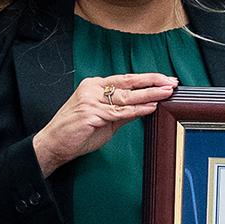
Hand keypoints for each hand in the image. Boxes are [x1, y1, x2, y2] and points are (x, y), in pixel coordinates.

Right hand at [30, 73, 176, 173]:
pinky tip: (151, 107)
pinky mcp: (91, 114)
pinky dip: (137, 109)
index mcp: (94, 86)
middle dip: (153, 82)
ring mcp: (91, 100)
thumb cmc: (75, 133)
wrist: (53, 144)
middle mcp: (92, 89)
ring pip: (126, 96)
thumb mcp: (104, 120)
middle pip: (128, 83)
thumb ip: (121, 112)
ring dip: (149, 94)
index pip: (126, 80)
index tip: (165, 80)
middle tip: (171, 82)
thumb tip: (144, 107)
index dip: (147, 79)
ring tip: (166, 93)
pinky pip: (119, 112)